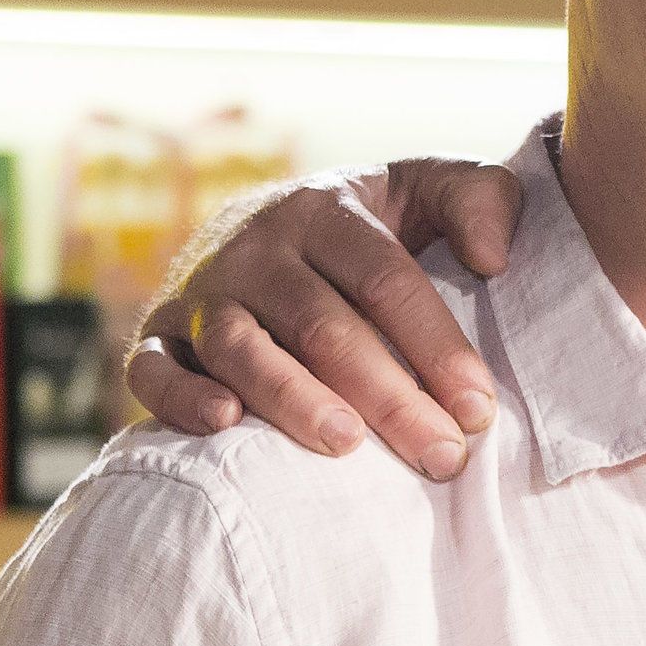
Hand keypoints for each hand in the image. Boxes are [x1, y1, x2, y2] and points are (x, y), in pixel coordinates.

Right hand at [124, 158, 524, 479]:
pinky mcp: (155, 336)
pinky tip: (225, 424)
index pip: (385, 280)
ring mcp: (200, 294)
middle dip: (386, 395)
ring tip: (345, 444)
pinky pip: (152, 370)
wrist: (254, 229)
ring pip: (239, 348)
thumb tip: (493, 259)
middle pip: (322, 326)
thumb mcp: (426, 191)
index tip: (478, 409)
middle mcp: (255, 249)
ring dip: (291, 399)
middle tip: (440, 455)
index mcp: (325, 211)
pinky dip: (180, 398)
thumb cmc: (366, 228)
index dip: (435, 345)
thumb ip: (478, 199)